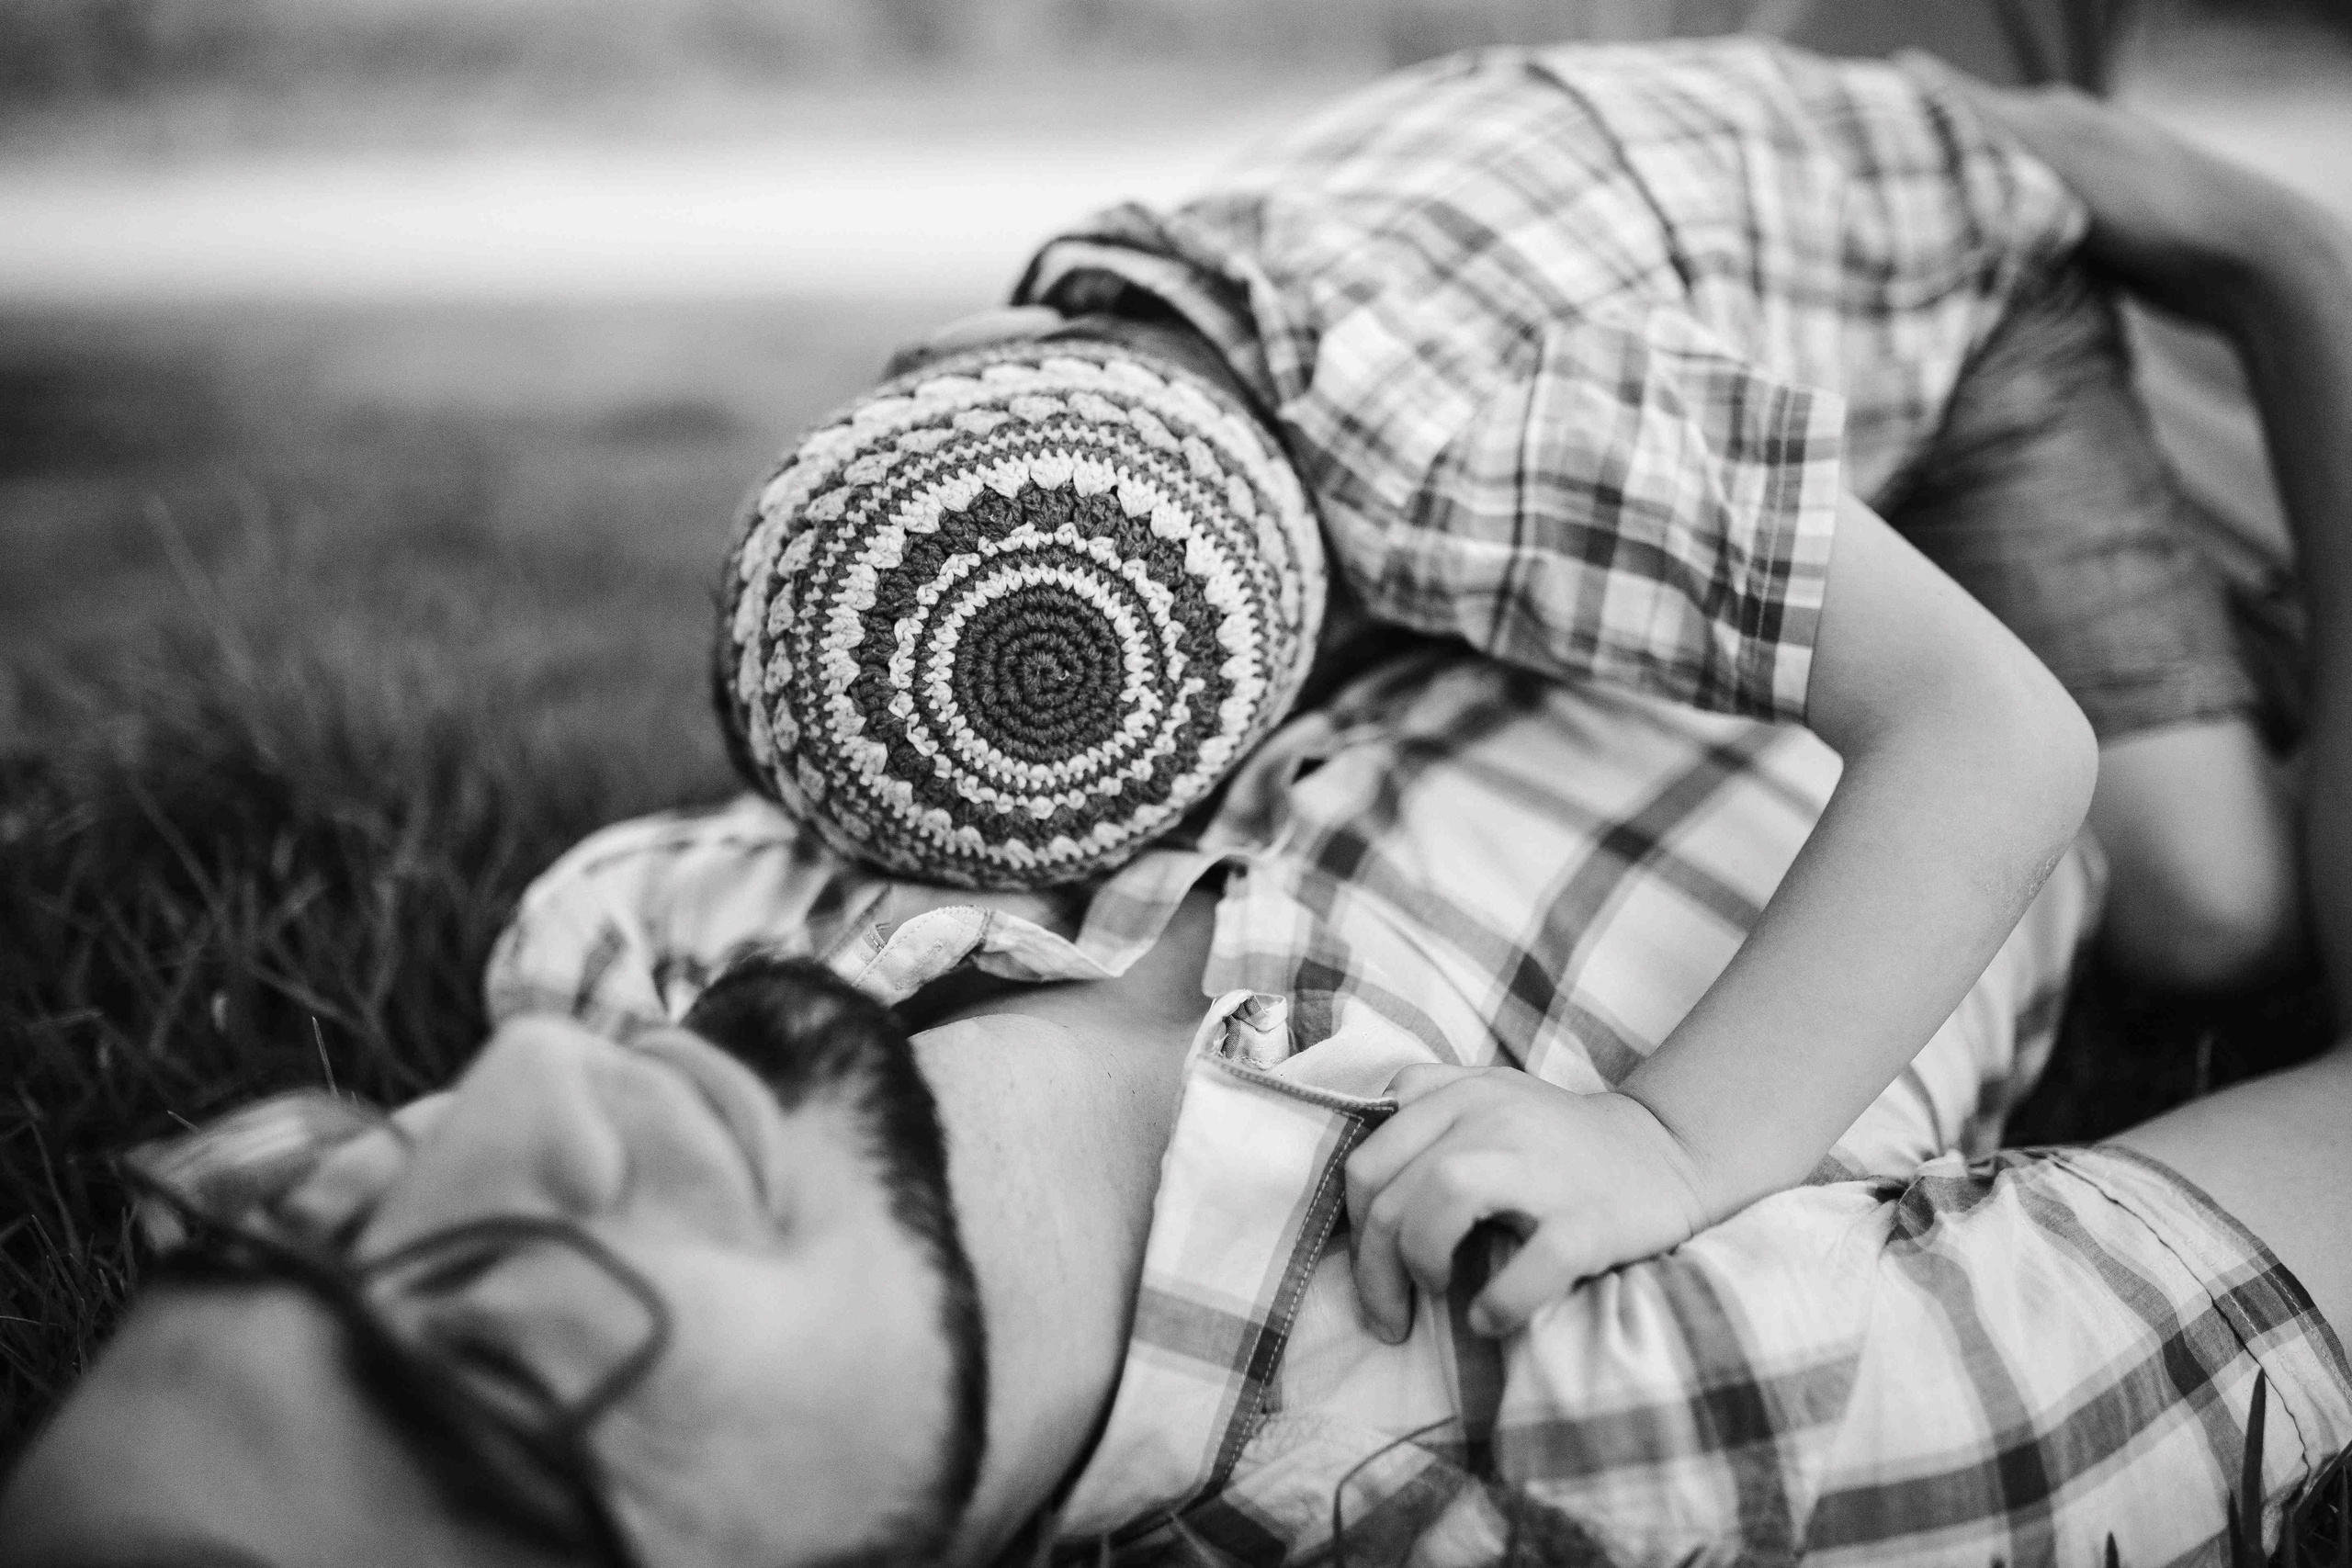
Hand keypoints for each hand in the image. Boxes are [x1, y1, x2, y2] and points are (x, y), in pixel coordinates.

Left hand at [1343, 1065, 1712, 1341]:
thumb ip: (1421, 1106)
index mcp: (1461, 1094)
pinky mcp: (1590, 1220)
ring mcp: (1542, 1166)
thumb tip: (1358, 1169)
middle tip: (1388, 1314)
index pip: (1368, 1160)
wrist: (1664, 1152)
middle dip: (1372, 1267)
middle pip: (1393, 1189)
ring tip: (1434, 1295)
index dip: (1354, 1227)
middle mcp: (1494, 1117)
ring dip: (1418, 1263)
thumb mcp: (1486, 1097)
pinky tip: (1489, 1318)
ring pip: (1442, 1199)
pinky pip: (1534, 1262)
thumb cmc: (1556, 1139)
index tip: (1369, 1269)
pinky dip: (1502, 1300)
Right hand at [1897, 51, 2324, 327]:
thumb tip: (1906, 65)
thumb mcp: (2054, 154)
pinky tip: (1962, 279)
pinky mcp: (2091, 242)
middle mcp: (2061, 147)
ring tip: (1895, 251)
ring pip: (1991, 206)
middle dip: (1918, 182)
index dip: (1900, 130)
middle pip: (1968, 162)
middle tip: (1856, 210)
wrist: (2244, 264)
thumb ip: (1981, 120)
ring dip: (1951, 226)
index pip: (1952, 112)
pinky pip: (2019, 242)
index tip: (1842, 149)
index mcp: (2048, 115)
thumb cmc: (2152, 203)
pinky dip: (1988, 255)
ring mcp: (2077, 195)